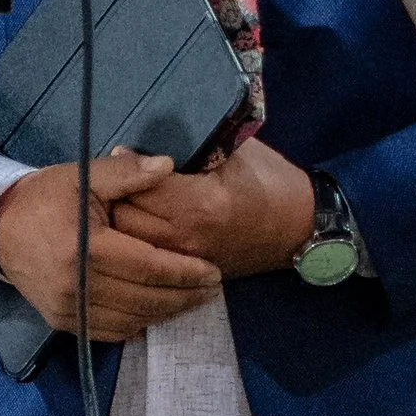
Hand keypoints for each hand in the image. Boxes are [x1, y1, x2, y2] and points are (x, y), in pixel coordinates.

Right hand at [0, 151, 222, 339]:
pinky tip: (156, 311)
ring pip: (131, 320)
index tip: (213, 271)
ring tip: (191, 300)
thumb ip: (127, 173)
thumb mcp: (83, 175)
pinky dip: (138, 324)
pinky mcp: (61, 322)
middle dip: (184, 296)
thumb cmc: (45, 198)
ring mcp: (67, 308)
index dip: (185, 272)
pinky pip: (109, 331)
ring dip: (165, 313)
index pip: (149, 267)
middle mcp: (75, 285)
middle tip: (212, 289)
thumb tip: (168, 166)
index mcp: (85, 248)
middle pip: (145, 299)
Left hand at [111, 139, 316, 277]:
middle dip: (114, 198)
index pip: (140, 187)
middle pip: (124, 219)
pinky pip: (144, 260)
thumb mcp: (235, 151)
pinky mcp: (189, 272)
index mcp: (199, 203)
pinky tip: (134, 226)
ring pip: (128, 245)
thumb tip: (145, 143)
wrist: (300, 227)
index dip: (126, 167)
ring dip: (118, 223)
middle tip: (115, 178)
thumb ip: (192, 144)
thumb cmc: (270, 181)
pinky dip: (133, 243)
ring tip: (119, 201)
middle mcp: (187, 236)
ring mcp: (187, 260)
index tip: (123, 153)